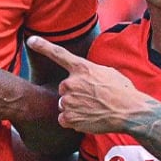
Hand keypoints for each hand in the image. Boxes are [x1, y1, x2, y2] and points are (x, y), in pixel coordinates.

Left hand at [26, 36, 149, 133]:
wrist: (130, 112)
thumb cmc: (122, 91)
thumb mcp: (106, 72)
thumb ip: (88, 72)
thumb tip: (82, 76)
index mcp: (81, 68)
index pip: (58, 54)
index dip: (42, 46)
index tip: (30, 40)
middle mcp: (71, 83)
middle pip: (63, 88)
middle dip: (74, 93)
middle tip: (92, 98)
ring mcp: (68, 101)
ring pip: (64, 104)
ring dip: (74, 107)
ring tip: (93, 108)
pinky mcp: (69, 117)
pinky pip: (64, 118)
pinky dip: (73, 120)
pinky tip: (88, 118)